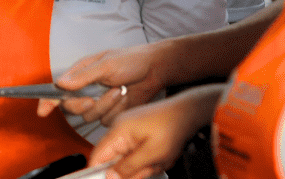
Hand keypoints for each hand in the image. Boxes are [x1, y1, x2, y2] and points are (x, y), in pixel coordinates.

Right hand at [37, 43, 166, 125]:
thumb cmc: (130, 60)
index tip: (42, 111)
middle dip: (81, 105)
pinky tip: (125, 98)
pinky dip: (116, 110)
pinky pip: (106, 120)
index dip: (48, 100)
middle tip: (92, 99)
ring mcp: (99, 102)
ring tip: (119, 90)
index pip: (58, 89)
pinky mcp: (111, 112)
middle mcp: (86, 89)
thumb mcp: (105, 64)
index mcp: (80, 74)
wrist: (155, 70)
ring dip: (105, 105)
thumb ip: (83, 76)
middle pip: (71, 107)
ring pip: (90, 116)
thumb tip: (61, 83)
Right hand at [89, 85, 222, 178]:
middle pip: (113, 159)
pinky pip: (134, 151)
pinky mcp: (135, 130)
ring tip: (158, 160)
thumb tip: (109, 177)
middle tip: (149, 168)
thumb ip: (129, 167)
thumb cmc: (172, 128)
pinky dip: (145, 158)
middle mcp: (118, 128)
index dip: (99, 172)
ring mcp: (126, 128)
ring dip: (142, 164)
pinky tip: (158, 155)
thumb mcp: (152, 154)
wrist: (187, 112)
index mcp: (118, 131)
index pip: (97, 156)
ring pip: (126, 157)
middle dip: (132, 169)